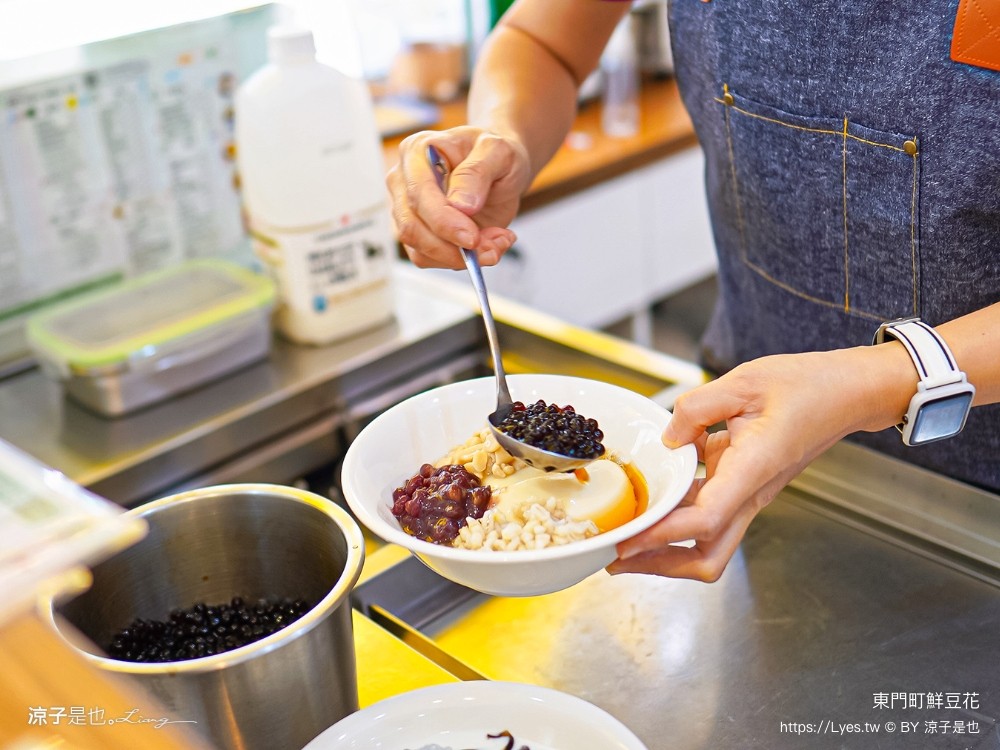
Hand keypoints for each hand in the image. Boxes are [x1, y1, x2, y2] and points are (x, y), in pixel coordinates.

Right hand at [386, 126, 530, 268]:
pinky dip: (463, 261)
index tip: (473, 237)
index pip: (418, 195)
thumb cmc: (496, 154)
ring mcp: (409, 211)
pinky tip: (489, 246)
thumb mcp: (498, 151)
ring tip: (498, 242)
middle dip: (453, 247)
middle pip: (412, 228)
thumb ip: (477, 172)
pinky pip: (432, 260)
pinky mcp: (421, 235)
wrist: (502, 170)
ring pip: (421, 250)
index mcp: (416, 152)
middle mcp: (404, 182)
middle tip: (494, 247)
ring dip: (462, 257)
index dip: (444, 221)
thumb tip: (459, 205)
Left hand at [608, 346, 910, 581]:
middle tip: (617, 555)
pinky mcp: (745, 487)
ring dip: (666, 548)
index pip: (703, 520)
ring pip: (707, 543)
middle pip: (707, 556)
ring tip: (626, 537)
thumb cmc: (806, 386)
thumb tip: (668, 436)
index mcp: (752, 470)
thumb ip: (697, 407)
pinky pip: (709, 515)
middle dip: (659, 564)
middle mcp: (751, 493)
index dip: (661, 535)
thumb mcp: (744, 382)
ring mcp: (749, 495)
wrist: (846, 393)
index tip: (625, 540)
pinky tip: (653, 499)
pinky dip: (678, 518)